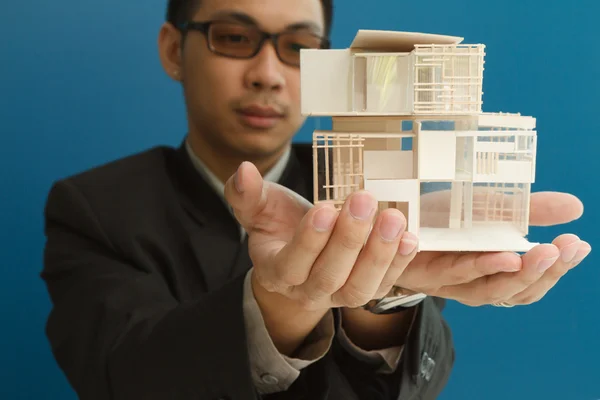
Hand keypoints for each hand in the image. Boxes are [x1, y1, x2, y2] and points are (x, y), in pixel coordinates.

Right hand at [224, 162, 417, 311]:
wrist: (303, 241)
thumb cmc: (280, 221)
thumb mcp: (260, 205)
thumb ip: (247, 193)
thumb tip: (244, 171)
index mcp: (276, 271)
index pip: (290, 264)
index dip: (308, 241)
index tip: (325, 209)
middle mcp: (306, 291)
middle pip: (328, 277)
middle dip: (348, 239)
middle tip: (363, 201)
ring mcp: (338, 295)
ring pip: (358, 289)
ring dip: (378, 254)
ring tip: (393, 218)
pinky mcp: (365, 290)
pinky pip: (384, 285)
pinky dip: (398, 263)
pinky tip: (409, 236)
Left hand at [397, 190, 591, 306]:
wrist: (388, 214)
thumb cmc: (438, 217)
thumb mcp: (486, 206)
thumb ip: (527, 209)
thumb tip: (577, 207)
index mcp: (491, 271)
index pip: (530, 283)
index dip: (556, 270)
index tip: (578, 246)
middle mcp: (472, 282)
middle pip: (514, 292)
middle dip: (544, 272)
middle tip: (565, 249)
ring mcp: (447, 280)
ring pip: (487, 290)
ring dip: (517, 273)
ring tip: (541, 254)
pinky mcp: (421, 271)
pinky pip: (453, 273)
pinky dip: (479, 266)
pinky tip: (501, 254)